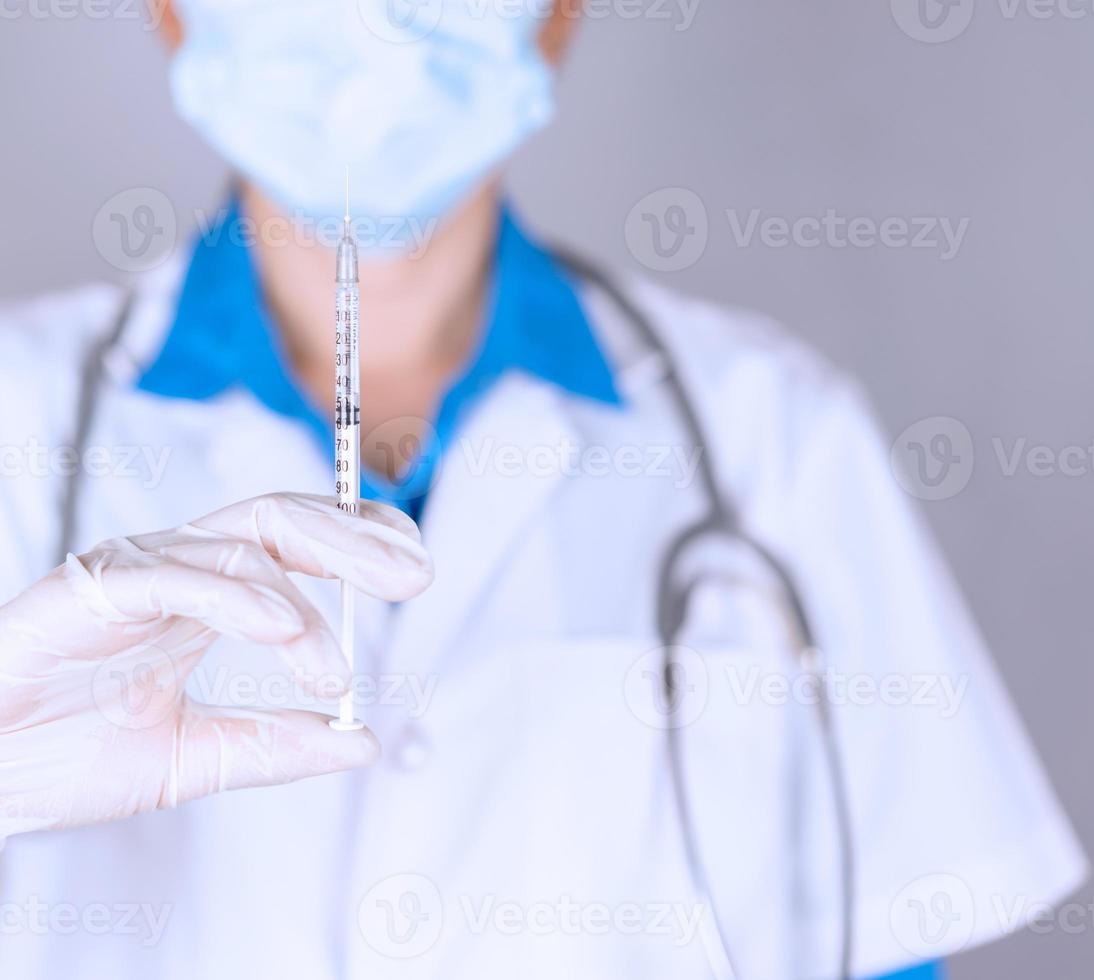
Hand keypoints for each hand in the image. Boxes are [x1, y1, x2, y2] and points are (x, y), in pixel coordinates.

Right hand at [0, 492, 431, 839]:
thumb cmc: (60, 754)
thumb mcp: (193, 758)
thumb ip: (275, 747)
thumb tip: (362, 744)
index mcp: (208, 594)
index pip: (299, 539)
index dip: (360, 539)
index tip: (413, 567)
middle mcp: (180, 566)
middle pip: (283, 519)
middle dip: (356, 541)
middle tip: (416, 576)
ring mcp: (135, 569)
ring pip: (240, 543)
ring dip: (302, 605)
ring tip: (333, 670)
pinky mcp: (89, 588)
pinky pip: (175, 573)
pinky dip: (236, 598)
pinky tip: (284, 631)